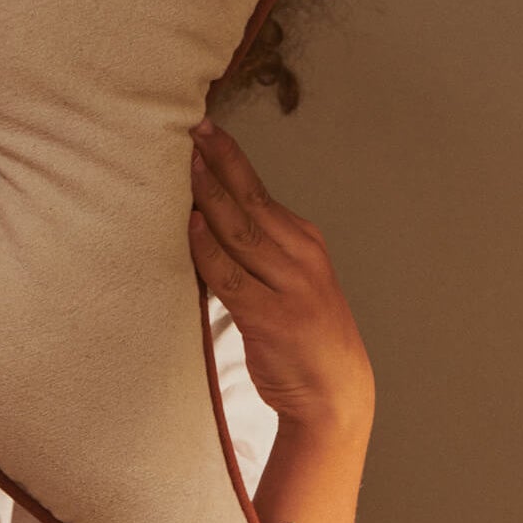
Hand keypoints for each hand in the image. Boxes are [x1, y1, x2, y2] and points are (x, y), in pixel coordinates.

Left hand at [188, 117, 373, 427]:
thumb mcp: (292, 279)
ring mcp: (288, 286)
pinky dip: (208, 249)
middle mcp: (301, 256)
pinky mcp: (270, 316)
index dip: (231, 159)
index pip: (260, 191)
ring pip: (240, 231)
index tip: (206, 130)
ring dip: (210, 197)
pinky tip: (190, 227)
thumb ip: (259, 250)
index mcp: (305, 241)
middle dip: (219, 163)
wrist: (335, 392)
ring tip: (187, 168)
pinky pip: (229, 275)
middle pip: (251, 200)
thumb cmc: (304, 334)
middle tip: (192, 132)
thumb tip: (208, 216)